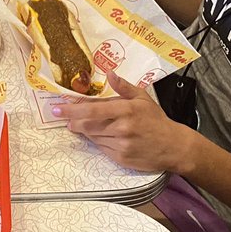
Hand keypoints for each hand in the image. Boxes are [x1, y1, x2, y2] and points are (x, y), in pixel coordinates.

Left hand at [54, 72, 195, 172]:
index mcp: (126, 110)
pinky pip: (101, 148)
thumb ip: (124, 86)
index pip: (92, 110)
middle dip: (74, 121)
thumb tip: (109, 73)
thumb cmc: (156, 119)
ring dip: (85, 130)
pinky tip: (102, 135)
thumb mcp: (142, 98)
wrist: (173, 146)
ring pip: (93, 137)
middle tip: (67, 117)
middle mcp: (122, 128)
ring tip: (84, 124)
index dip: (72, 110)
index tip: (58, 108)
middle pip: (88, 124)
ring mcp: (121, 145)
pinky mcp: (121, 158)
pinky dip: (97, 140)